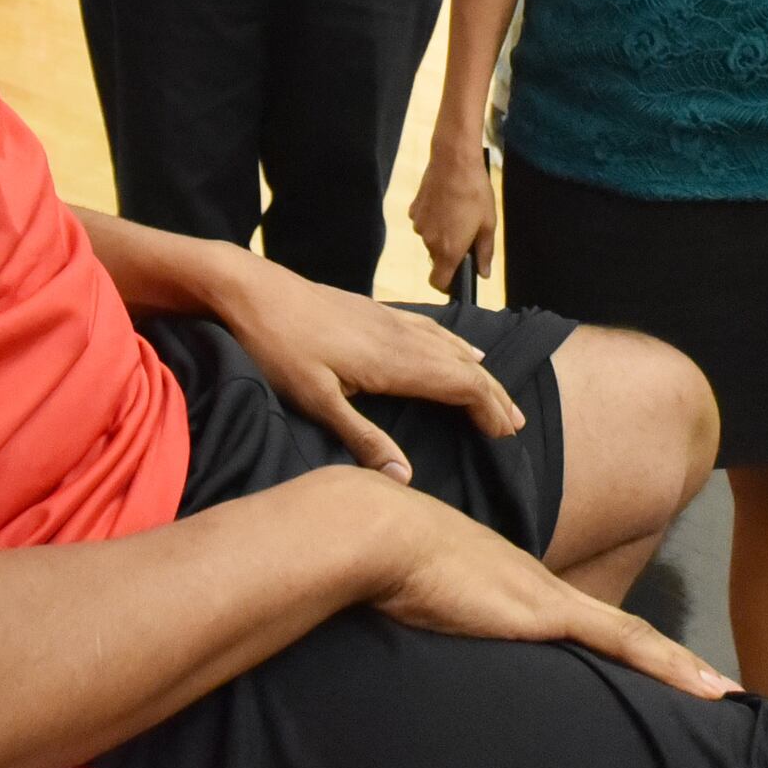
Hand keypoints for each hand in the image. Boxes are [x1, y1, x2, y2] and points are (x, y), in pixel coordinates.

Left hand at [208, 255, 520, 484]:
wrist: (252, 289)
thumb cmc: (278, 346)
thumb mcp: (314, 400)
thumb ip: (362, 439)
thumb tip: (406, 478)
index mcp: (394, 362)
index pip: (460, 385)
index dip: (488, 409)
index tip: (505, 435)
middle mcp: (402, 337)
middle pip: (465, 367)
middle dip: (494, 395)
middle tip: (516, 424)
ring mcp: (391, 319)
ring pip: (452, 347)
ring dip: (480, 373)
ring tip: (500, 396)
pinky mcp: (376, 309)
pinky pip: (433, 329)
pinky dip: (457, 344)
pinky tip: (464, 348)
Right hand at [358, 477, 737, 700]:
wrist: (376, 534)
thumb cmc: (380, 569)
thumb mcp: (410, 604)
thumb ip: (421, 624)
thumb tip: (404, 644)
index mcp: (514, 590)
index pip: (580, 626)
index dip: (616, 653)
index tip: (645, 676)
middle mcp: (542, 590)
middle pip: (618, 633)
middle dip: (663, 664)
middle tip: (708, 692)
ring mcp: (549, 599)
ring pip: (634, 639)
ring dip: (679, 669)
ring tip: (722, 694)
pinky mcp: (548, 612)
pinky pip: (625, 642)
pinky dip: (668, 665)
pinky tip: (705, 687)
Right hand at [409, 147, 496, 291]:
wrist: (453, 161)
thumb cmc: (475, 193)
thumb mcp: (488, 224)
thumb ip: (484, 252)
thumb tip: (483, 273)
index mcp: (448, 250)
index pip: (438, 283)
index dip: (447, 286)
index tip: (457, 279)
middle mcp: (429, 241)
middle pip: (436, 259)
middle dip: (450, 253)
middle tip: (467, 234)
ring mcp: (419, 225)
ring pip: (430, 239)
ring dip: (442, 234)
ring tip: (458, 214)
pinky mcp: (414, 209)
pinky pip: (425, 223)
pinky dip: (434, 219)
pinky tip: (446, 203)